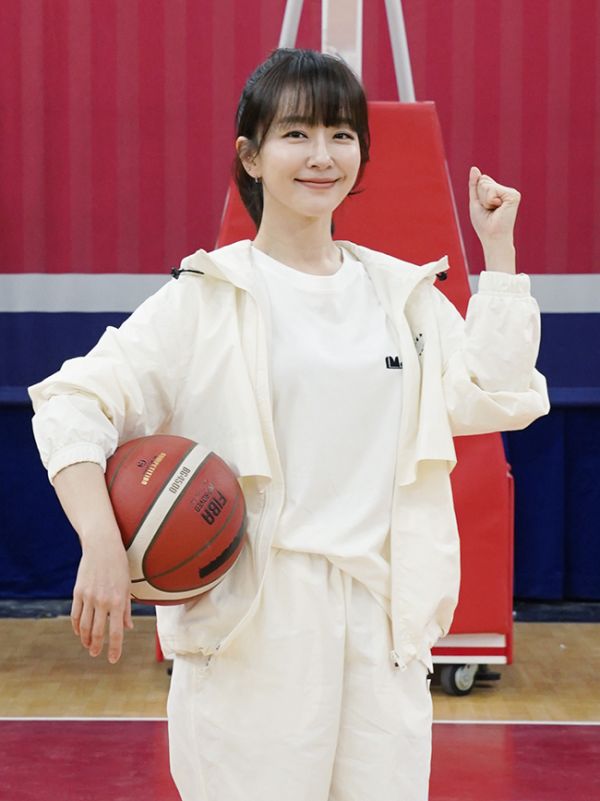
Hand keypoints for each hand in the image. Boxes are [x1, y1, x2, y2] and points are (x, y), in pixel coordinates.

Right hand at [71, 536, 132, 663]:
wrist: (102, 546)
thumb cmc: (119, 565)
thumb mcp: (127, 586)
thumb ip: (127, 609)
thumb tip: (128, 628)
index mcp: (118, 601)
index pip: (116, 632)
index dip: (114, 648)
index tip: (113, 659)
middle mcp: (103, 601)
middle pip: (98, 632)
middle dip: (97, 646)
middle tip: (96, 654)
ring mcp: (89, 597)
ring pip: (85, 626)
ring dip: (85, 639)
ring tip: (88, 646)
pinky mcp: (78, 592)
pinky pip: (76, 614)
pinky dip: (77, 626)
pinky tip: (79, 632)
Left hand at [469, 166, 520, 247]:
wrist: (492, 237)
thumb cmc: (484, 224)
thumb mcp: (476, 202)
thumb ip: (474, 185)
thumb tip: (474, 168)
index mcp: (498, 192)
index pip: (482, 181)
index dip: (478, 195)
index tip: (485, 208)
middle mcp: (506, 191)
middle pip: (483, 180)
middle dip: (480, 197)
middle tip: (489, 210)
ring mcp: (511, 192)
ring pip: (486, 184)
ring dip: (484, 200)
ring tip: (493, 211)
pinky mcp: (513, 195)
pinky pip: (492, 189)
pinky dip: (489, 200)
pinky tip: (498, 209)